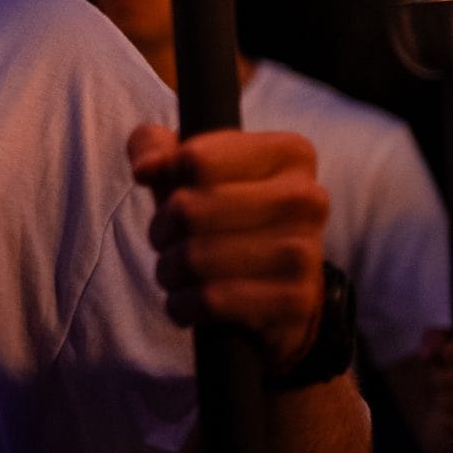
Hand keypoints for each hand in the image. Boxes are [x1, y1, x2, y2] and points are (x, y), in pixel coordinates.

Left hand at [129, 125, 328, 371]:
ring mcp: (305, 252)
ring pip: (194, 258)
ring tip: (178, 272)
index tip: (172, 197)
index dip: (164, 182)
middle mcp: (306, 198)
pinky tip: (191, 301)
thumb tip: (146, 168)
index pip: (193, 159)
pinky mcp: (295, 300)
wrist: (278, 288)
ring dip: (169, 272)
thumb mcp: (192, 172)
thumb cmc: (227, 217)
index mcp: (289, 154)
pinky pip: (210, 300)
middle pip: (188, 209)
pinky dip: (183, 305)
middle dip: (161, 232)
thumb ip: (156, 147)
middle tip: (168, 243)